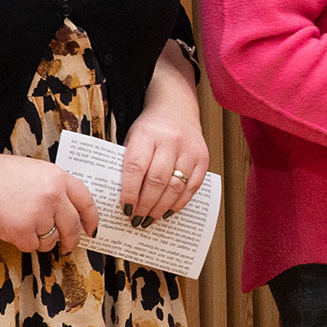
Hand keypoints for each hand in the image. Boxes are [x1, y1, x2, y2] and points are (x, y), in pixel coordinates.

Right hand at [0, 151, 97, 253]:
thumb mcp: (35, 171)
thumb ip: (54, 187)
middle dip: (72, 240)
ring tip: (26, 227)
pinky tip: (12, 229)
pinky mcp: (22, 231)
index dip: (92, 218)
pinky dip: (23, 242)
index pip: (86, 201)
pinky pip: (31, 245)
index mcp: (58, 177)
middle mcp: (53, 196)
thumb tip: (68, 211)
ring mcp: (39, 214)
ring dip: (42, 240)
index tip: (91, 229)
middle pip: (72, 226)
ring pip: (51, 238)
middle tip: (67, 246)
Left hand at [120, 108, 209, 225]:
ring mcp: (189, 149)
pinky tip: (168, 210)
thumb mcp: (133, 137)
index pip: (136, 168)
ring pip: (175, 187)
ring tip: (150, 218)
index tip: (125, 209)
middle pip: (157, 181)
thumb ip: (129, 163)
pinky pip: (192, 186)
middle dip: (145, 205)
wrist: (177, 108)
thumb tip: (123, 198)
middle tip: (137, 219)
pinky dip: (180, 202)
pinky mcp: (202, 158)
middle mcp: (171, 140)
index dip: (130, 192)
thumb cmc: (151, 127)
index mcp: (147, 134)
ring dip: (161, 208)